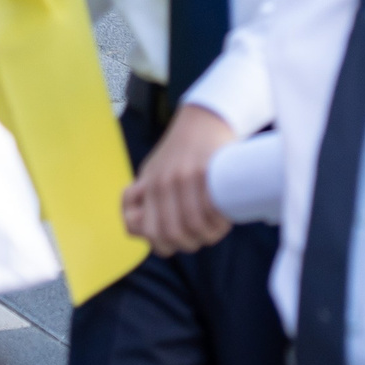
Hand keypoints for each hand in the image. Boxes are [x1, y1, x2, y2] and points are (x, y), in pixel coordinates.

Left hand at [121, 104, 235, 254]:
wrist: (204, 117)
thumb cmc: (179, 148)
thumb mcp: (152, 169)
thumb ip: (142, 198)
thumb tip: (140, 229)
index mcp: (148, 186)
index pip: (149, 231)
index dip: (164, 246)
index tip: (180, 242)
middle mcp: (162, 183)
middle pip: (172, 232)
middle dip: (190, 243)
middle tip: (203, 238)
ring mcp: (182, 177)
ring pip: (192, 223)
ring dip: (209, 235)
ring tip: (217, 230)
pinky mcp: (204, 170)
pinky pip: (208, 208)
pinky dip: (219, 221)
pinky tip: (225, 219)